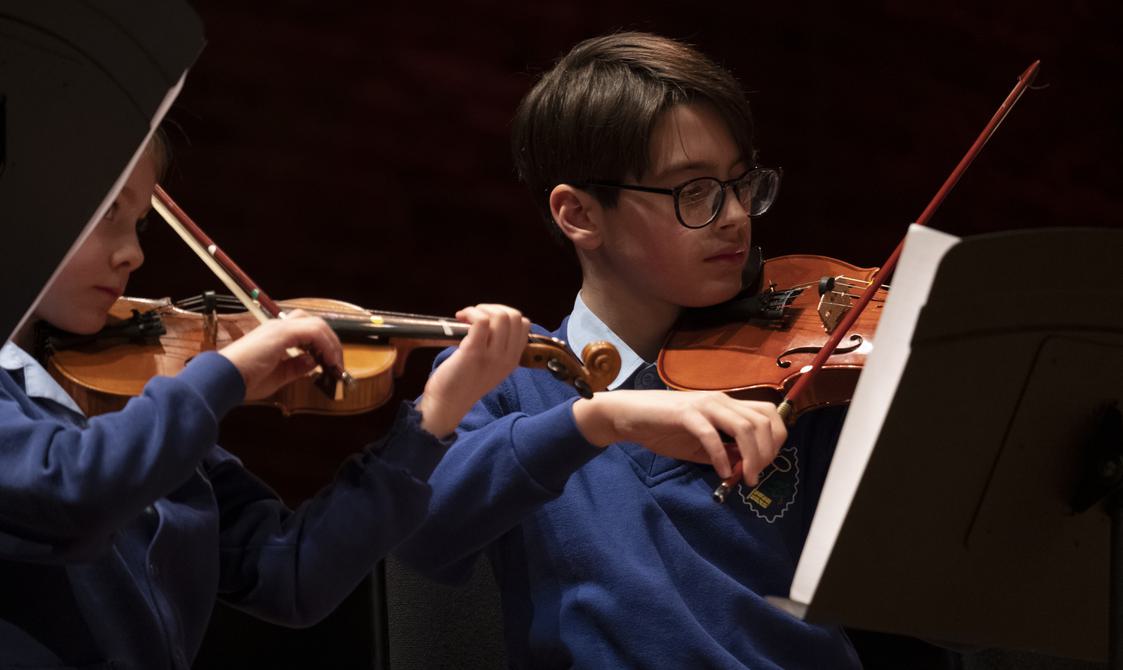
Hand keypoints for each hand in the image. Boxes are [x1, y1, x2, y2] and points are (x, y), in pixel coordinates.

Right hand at [217, 310, 342, 400]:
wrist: (223, 379)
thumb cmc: (243, 380)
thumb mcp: (278, 376)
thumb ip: (296, 367)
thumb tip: (313, 362)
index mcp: (275, 335)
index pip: (306, 330)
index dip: (323, 345)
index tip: (331, 365)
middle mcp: (278, 327)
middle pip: (315, 323)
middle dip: (331, 342)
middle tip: (337, 364)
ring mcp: (280, 328)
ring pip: (317, 324)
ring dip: (331, 344)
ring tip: (336, 364)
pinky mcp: (282, 333)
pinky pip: (314, 332)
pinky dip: (326, 346)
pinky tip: (328, 361)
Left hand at [417, 304, 529, 437]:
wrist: (448, 403)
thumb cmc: (464, 382)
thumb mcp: (492, 366)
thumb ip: (498, 347)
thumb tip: (491, 319)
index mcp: (513, 360)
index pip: (524, 324)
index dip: (505, 314)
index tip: (487, 320)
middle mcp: (507, 358)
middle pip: (514, 316)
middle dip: (493, 308)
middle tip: (474, 317)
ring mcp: (493, 356)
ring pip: (501, 316)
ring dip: (481, 309)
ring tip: (466, 317)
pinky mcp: (474, 352)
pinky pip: (481, 321)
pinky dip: (471, 313)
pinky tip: (460, 319)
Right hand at [571, 390, 786, 485]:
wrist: (629, 416)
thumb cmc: (663, 429)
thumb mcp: (700, 446)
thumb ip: (723, 453)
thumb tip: (744, 468)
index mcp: (727, 404)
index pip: (768, 413)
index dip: (776, 438)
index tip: (765, 463)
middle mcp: (720, 400)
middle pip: (763, 421)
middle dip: (767, 452)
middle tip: (754, 476)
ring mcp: (704, 405)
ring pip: (744, 427)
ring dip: (751, 456)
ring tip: (743, 478)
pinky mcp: (686, 414)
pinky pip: (712, 435)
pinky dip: (721, 457)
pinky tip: (720, 472)